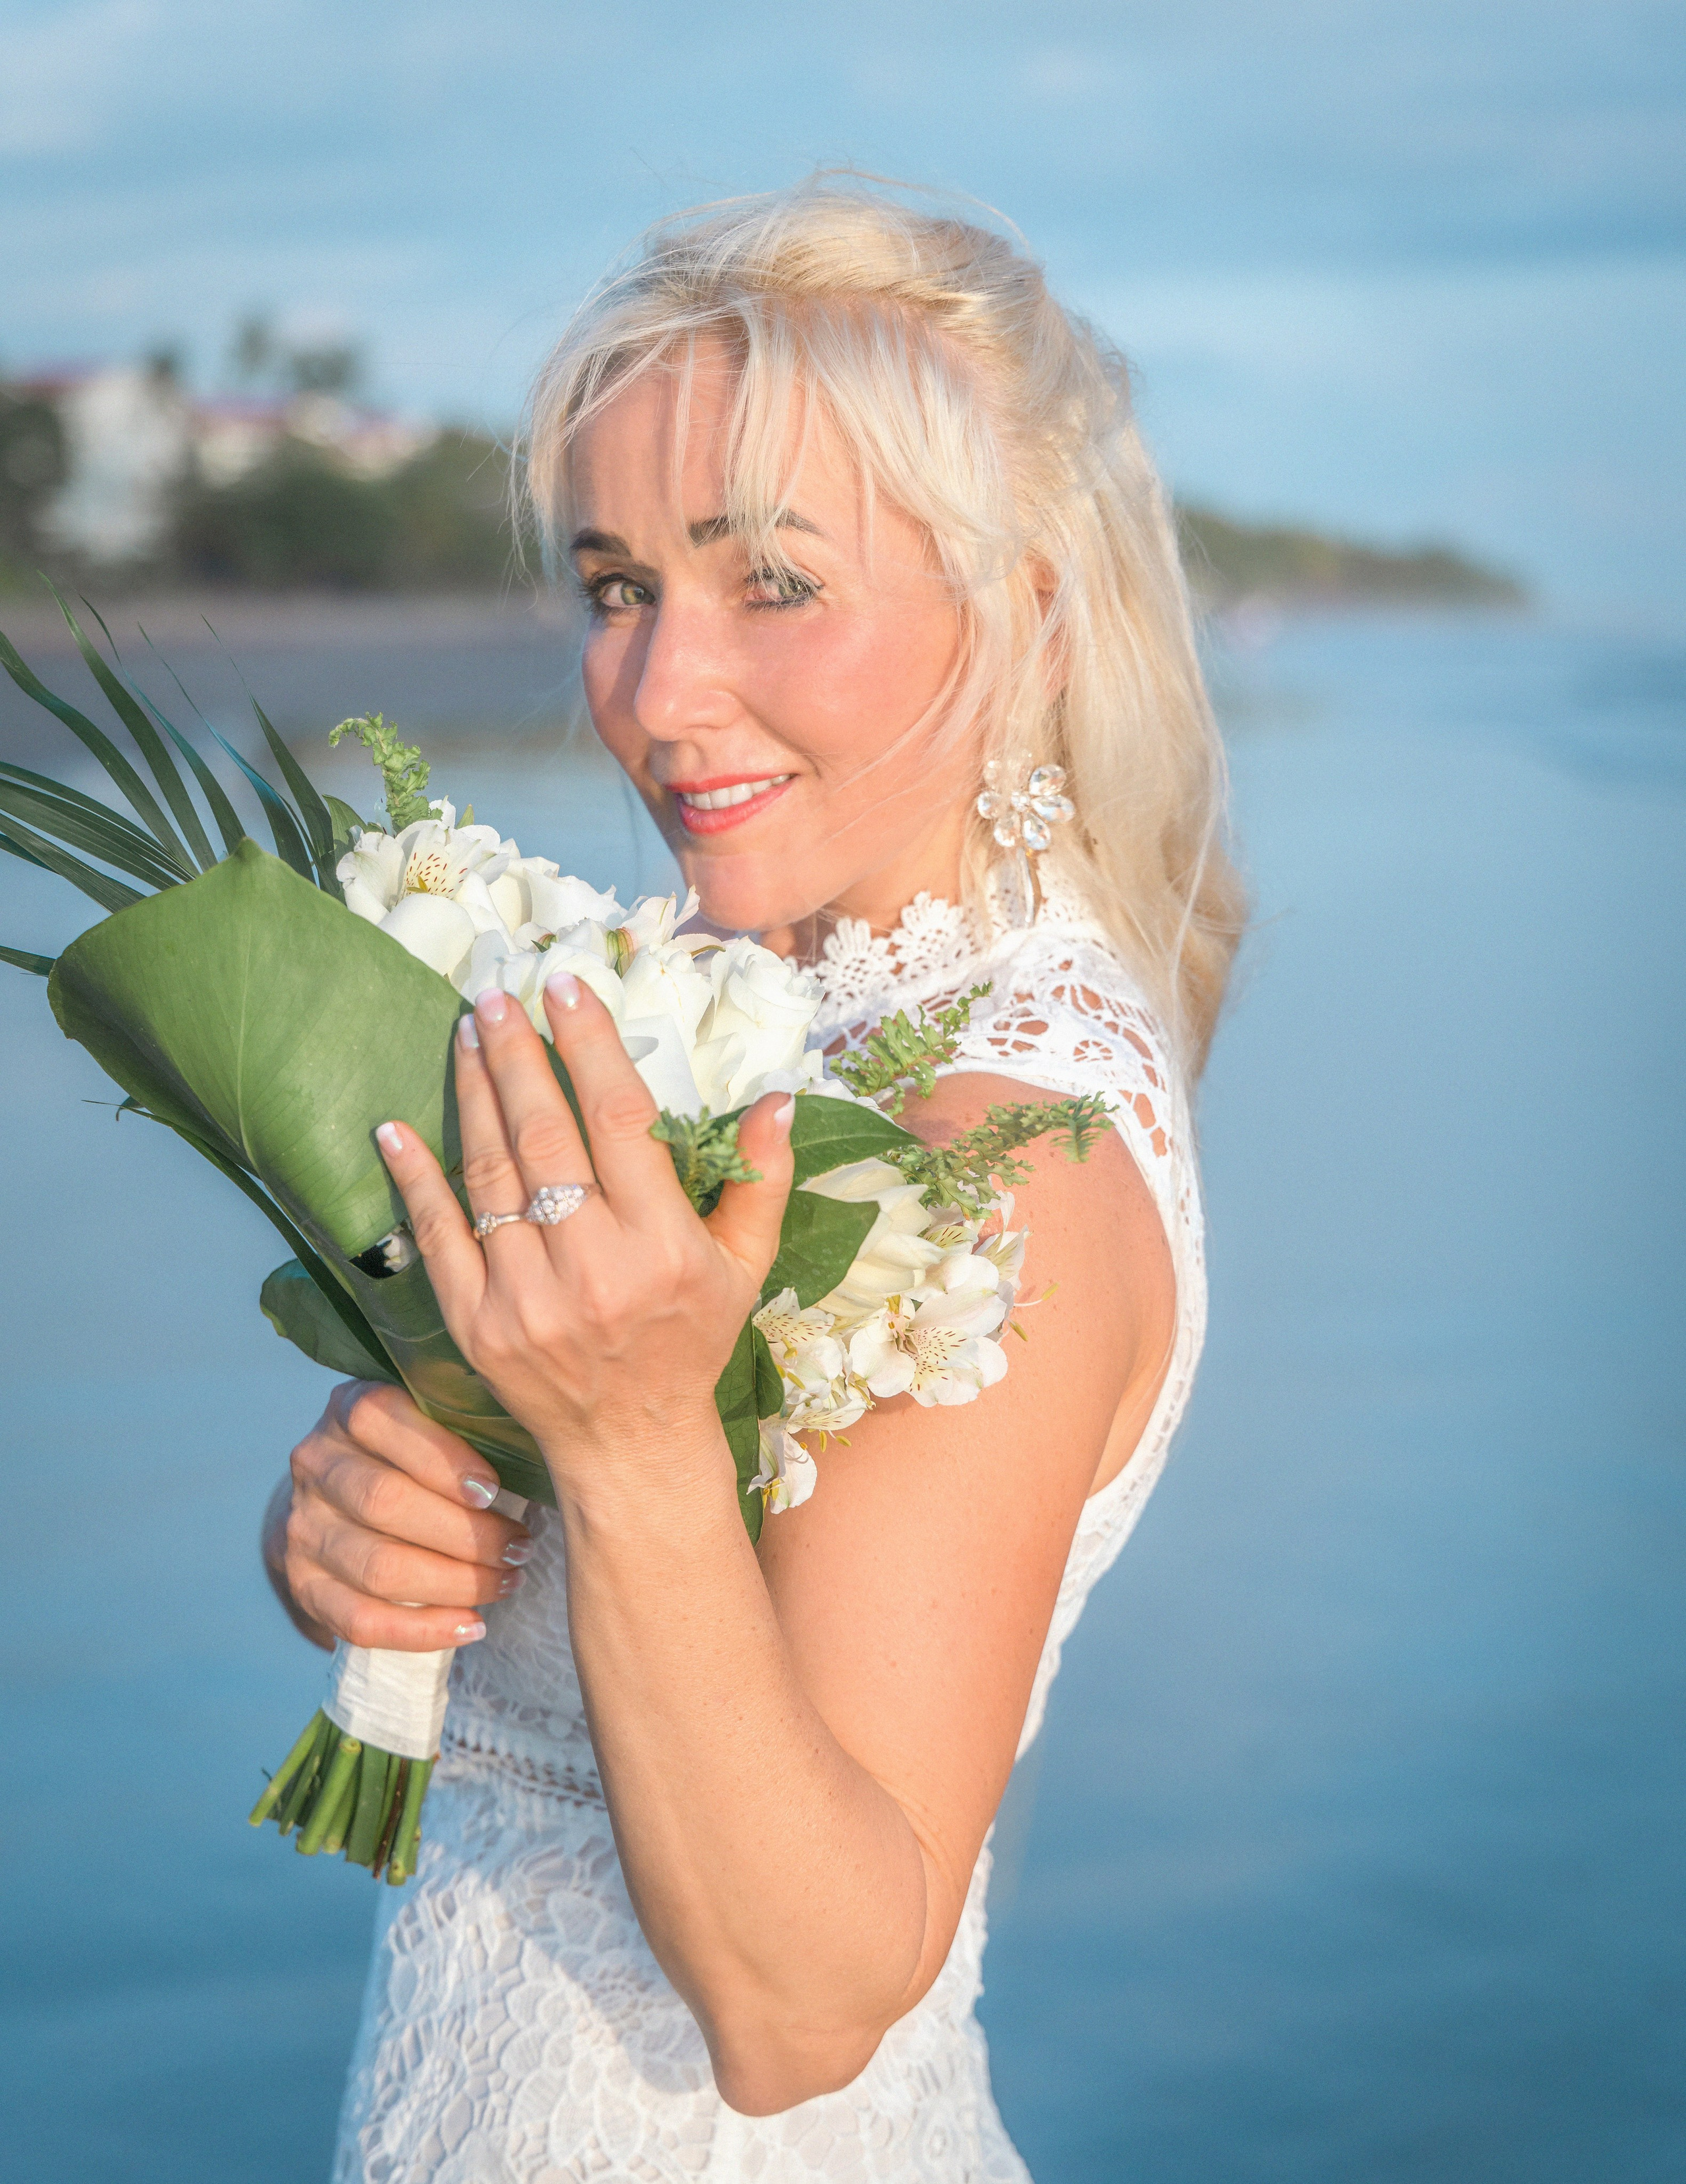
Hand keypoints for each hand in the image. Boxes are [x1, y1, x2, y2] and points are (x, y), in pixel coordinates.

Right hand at [277, 1379, 533, 1651]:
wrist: (340, 1504)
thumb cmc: (414, 1457)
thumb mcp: (430, 1420)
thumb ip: (468, 1420)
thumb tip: (540, 1441)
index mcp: (348, 1410)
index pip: (380, 1420)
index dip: (440, 1458)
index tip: (495, 1492)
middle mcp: (316, 1464)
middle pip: (385, 1503)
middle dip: (465, 1533)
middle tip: (520, 1548)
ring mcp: (302, 1527)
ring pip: (379, 1566)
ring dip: (455, 1583)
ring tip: (507, 1582)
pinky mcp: (303, 1585)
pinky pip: (360, 1620)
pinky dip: (421, 1630)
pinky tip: (470, 1626)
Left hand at [372, 971, 794, 1501]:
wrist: (629, 1446)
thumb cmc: (690, 1342)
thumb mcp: (745, 1268)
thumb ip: (761, 1181)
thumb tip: (776, 1099)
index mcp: (662, 1246)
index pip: (620, 1121)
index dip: (589, 1047)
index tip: (566, 989)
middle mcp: (594, 1269)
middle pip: (544, 1137)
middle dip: (517, 1055)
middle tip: (496, 996)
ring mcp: (527, 1299)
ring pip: (489, 1175)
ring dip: (473, 1096)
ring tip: (466, 1037)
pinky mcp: (477, 1326)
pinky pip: (439, 1239)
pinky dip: (416, 1180)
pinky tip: (396, 1128)